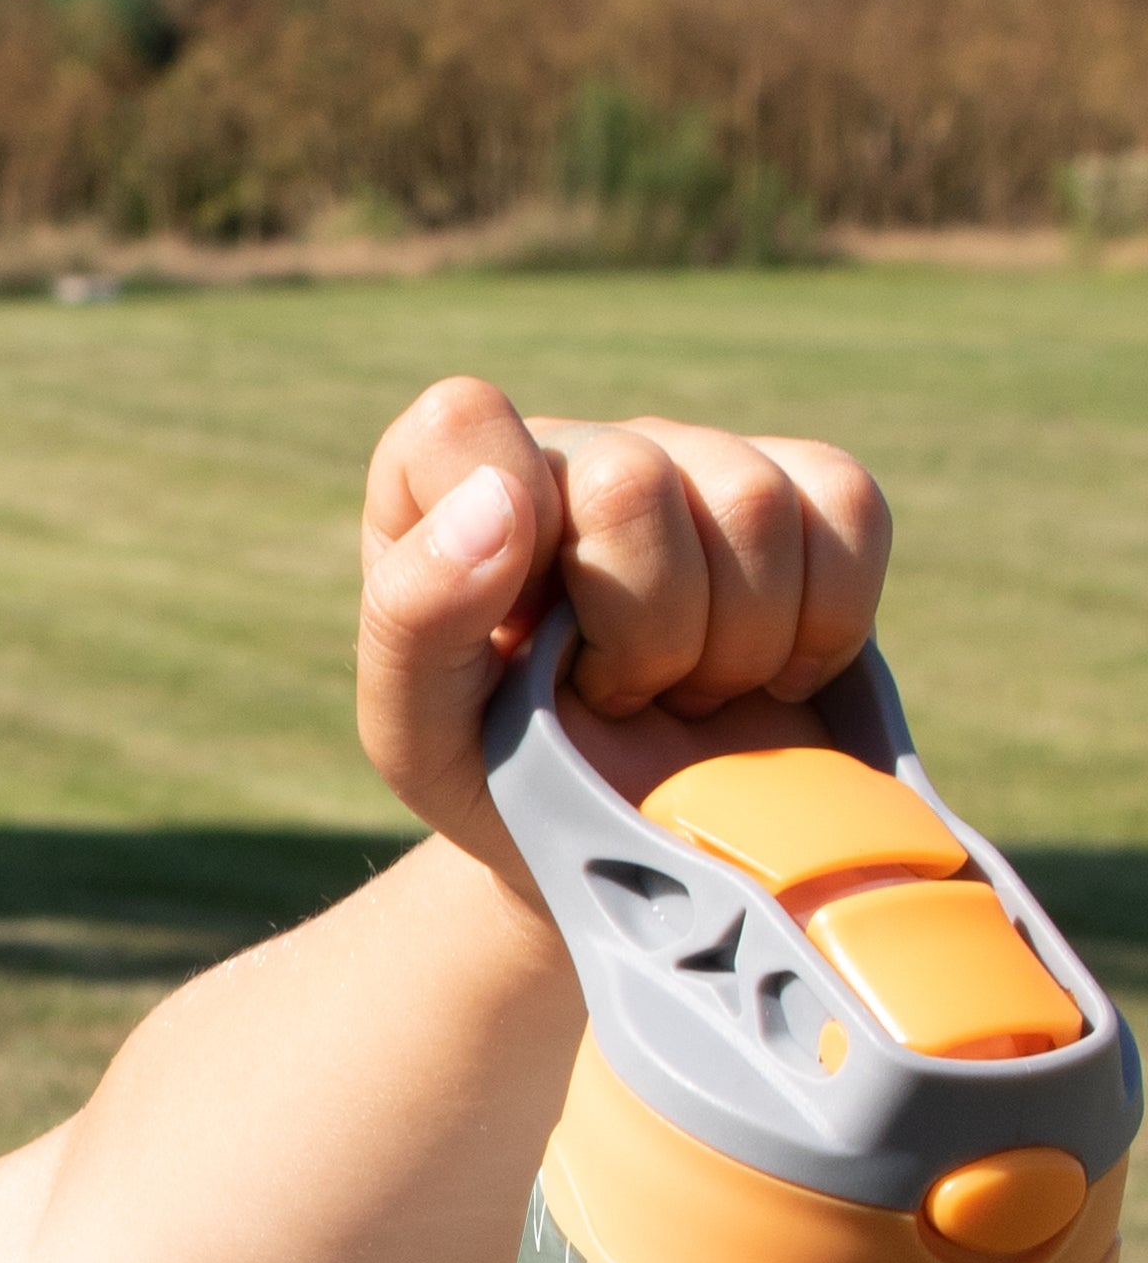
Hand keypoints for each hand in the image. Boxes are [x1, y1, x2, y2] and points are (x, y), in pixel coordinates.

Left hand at [355, 375, 891, 895]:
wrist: (628, 838)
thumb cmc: (502, 777)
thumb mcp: (418, 733)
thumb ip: (414, 617)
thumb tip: (498, 502)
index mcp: (445, 490)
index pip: (463, 424)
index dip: (504, 526)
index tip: (524, 630)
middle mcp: (573, 450)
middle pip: (635, 481)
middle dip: (642, 634)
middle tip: (616, 696)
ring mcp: (695, 455)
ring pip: (755, 503)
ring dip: (734, 646)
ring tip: (686, 692)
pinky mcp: (803, 484)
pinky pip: (850, 509)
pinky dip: (826, 621)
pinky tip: (772, 671)